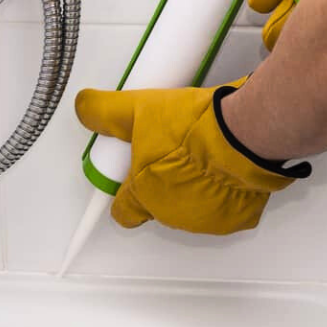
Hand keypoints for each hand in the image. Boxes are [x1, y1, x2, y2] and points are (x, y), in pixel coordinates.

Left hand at [75, 78, 309, 234]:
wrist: (242, 133)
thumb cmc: (192, 129)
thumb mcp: (138, 109)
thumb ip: (105, 111)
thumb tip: (84, 107)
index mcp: (144, 194)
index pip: (123, 211)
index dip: (126, 194)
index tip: (133, 178)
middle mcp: (172, 214)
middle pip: (159, 206)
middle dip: (164, 184)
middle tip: (174, 153)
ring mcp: (206, 220)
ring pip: (192, 209)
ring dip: (195, 189)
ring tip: (202, 157)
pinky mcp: (237, 218)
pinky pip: (226, 209)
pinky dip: (226, 194)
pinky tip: (226, 169)